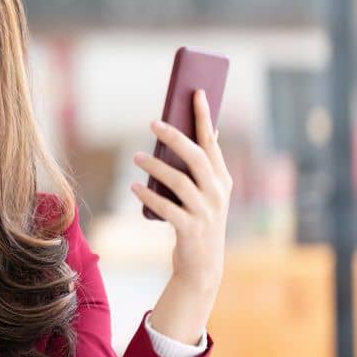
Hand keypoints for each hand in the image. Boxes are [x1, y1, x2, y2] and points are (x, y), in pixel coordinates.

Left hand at [129, 89, 232, 337]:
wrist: (203, 264)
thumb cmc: (197, 220)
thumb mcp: (204, 193)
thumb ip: (199, 166)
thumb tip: (192, 132)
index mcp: (223, 179)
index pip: (213, 142)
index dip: (204, 117)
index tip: (196, 92)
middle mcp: (218, 193)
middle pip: (197, 157)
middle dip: (176, 137)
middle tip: (153, 122)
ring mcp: (206, 212)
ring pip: (180, 181)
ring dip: (155, 167)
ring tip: (136, 156)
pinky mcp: (190, 229)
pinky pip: (167, 208)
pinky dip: (148, 195)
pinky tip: (133, 186)